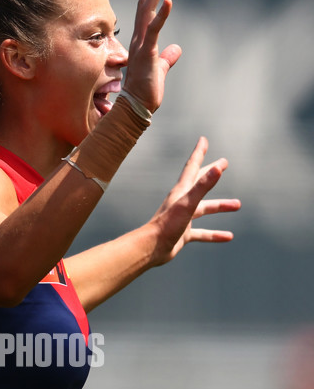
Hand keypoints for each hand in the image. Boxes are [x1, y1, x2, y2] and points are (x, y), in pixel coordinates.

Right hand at [123, 0, 181, 112]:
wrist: (136, 108)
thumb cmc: (146, 92)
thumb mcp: (160, 70)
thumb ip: (167, 58)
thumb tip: (176, 50)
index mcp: (142, 41)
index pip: (146, 10)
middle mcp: (138, 39)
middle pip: (144, 3)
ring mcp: (141, 45)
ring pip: (146, 11)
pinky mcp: (146, 53)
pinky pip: (154, 30)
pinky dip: (161, 15)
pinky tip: (169, 0)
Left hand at [148, 136, 240, 265]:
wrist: (151, 248)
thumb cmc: (167, 225)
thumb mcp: (188, 203)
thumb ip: (203, 186)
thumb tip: (218, 168)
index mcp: (181, 191)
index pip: (192, 167)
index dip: (199, 152)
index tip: (203, 140)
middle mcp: (182, 202)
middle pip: (199, 183)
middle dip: (211, 172)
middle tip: (224, 163)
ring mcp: (183, 218)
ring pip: (204, 209)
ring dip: (220, 206)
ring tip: (237, 204)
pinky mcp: (183, 233)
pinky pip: (202, 233)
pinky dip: (214, 234)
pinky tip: (228, 237)